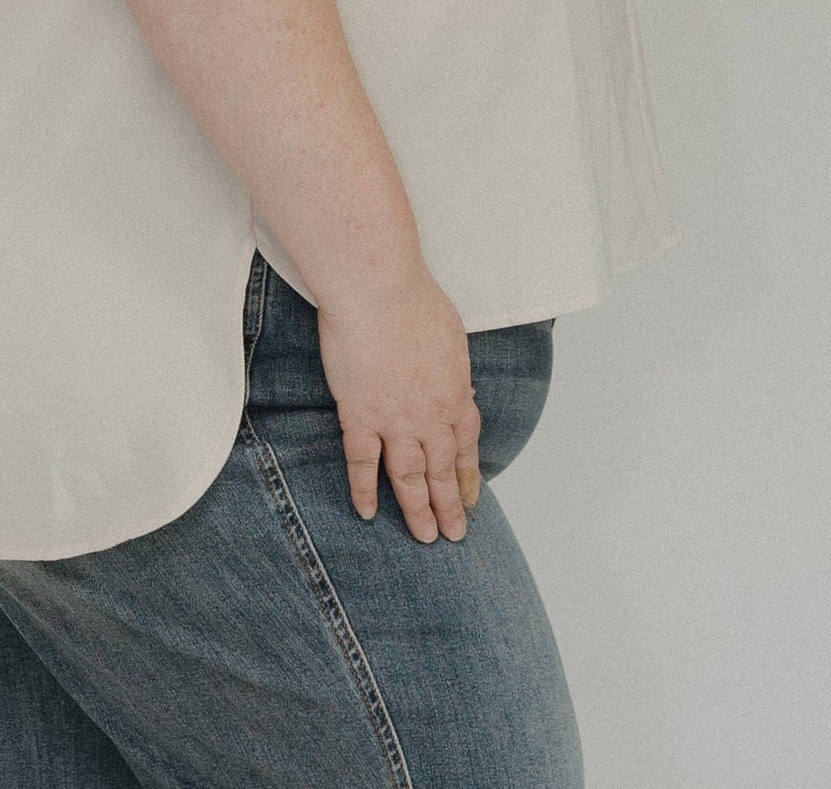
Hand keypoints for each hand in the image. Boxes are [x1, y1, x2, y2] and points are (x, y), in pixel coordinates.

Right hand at [316, 266, 482, 542]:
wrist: (378, 291)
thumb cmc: (414, 299)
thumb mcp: (451, 335)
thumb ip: (452, 368)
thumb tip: (454, 384)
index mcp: (455, 393)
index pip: (466, 446)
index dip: (468, 475)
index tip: (471, 498)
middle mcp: (429, 416)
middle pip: (441, 470)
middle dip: (449, 505)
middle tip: (453, 535)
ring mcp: (394, 420)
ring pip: (408, 477)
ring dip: (416, 510)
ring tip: (423, 538)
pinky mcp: (359, 416)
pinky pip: (362, 462)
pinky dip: (364, 489)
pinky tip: (368, 512)